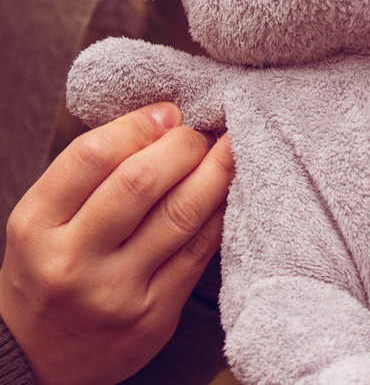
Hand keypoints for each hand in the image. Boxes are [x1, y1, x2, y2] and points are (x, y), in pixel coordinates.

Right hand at [0, 103, 234, 384]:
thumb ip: (92, 172)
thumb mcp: (46, 220)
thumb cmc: (50, 271)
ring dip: (216, 171)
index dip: (140, 124)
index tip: (168, 113)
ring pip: (182, 213)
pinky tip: (227, 192)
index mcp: (37, 226)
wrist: (38, 361)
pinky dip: (220, 212)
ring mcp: (116, 291)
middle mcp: (73, 260)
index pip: (93, 155)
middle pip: (142, 181)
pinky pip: (200, 250)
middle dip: (184, 145)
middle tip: (201, 133)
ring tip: (228, 149)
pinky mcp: (155, 314)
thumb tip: (165, 118)